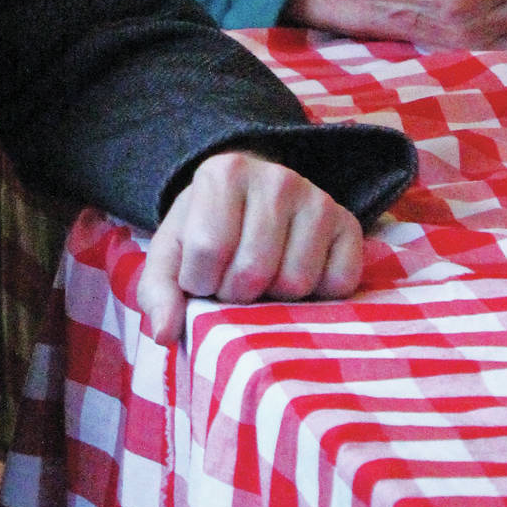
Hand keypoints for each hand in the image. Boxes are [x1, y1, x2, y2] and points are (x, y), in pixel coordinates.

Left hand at [138, 151, 361, 346]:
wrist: (250, 203)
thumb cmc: (205, 231)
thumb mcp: (170, 255)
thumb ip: (157, 292)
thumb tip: (163, 334)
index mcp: (223, 173)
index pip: (208, 249)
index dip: (200, 280)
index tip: (201, 274)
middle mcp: (276, 177)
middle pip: (253, 270)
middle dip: (236, 293)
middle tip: (233, 281)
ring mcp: (318, 198)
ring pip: (295, 282)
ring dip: (274, 299)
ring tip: (263, 279)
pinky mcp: (349, 224)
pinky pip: (338, 283)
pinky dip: (317, 296)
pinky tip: (297, 276)